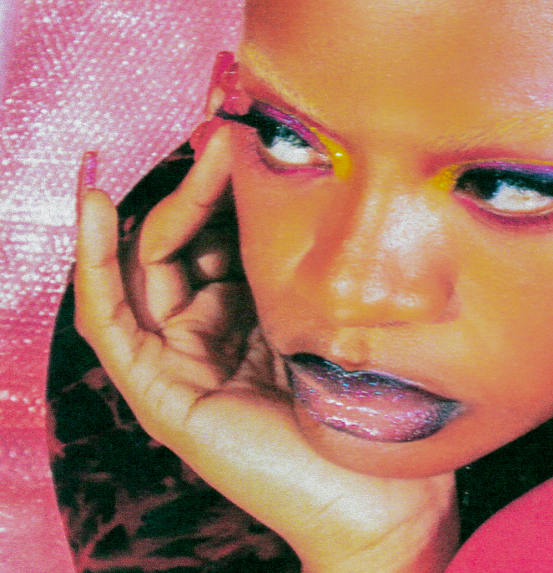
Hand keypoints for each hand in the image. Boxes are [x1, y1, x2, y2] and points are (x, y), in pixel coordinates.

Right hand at [73, 128, 458, 572]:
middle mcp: (216, 333)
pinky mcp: (164, 395)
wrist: (385, 499)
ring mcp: (184, 365)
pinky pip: (113, 323)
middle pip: (185, 241)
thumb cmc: (384, 409)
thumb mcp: (348, 309)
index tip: (254, 125)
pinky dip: (96, 263)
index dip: (231, 180)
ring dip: (169, 203)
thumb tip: (335, 172)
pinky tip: (97, 207)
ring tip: (203, 153)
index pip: (227, 233)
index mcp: (259, 314)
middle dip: (202, 181)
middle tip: (228, 129)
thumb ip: (325, 258)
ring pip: (151, 267)